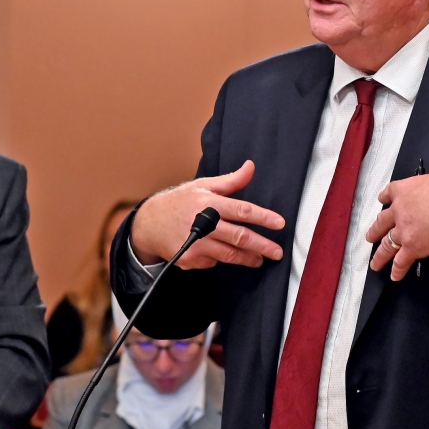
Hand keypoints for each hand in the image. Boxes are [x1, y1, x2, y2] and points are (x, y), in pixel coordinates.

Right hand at [131, 160, 285, 269]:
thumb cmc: (179, 202)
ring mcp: (196, 244)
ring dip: (248, 258)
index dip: (263, 217)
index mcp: (209, 203)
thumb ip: (230, 181)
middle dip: (262, 245)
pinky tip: (223, 254)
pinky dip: (222, 258)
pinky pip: (214, 262)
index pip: (242, 210)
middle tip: (277, 252)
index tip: (279, 223)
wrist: (149, 224)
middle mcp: (204, 224)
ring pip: (230, 254)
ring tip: (260, 259)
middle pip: (240, 237)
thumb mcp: (203, 186)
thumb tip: (251, 167)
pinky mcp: (190, 259)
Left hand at [365, 174, 428, 281]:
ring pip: (386, 245)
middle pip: (381, 222)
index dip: (384, 199)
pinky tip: (394, 276)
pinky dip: (397, 269)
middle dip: (375, 231)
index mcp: (404, 190)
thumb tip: (425, 196)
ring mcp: (403, 230)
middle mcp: (399, 210)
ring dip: (380, 255)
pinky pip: (401, 261)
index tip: (382, 202)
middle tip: (370, 237)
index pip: (388, 193)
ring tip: (375, 263)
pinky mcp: (412, 247)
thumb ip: (423, 189)